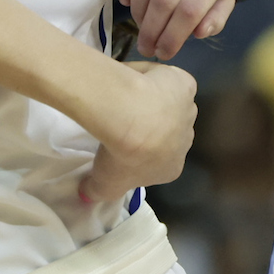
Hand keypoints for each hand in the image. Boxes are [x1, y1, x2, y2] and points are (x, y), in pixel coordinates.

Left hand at [81, 61, 197, 203]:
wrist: (133, 117)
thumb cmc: (122, 155)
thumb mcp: (104, 183)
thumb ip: (94, 190)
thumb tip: (85, 194)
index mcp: (172, 168)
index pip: (157, 163)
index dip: (140, 154)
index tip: (120, 145)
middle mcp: (186, 141)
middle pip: (167, 134)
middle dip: (150, 128)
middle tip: (123, 121)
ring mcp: (188, 111)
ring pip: (170, 107)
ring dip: (154, 103)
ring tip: (126, 97)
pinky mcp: (185, 85)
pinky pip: (170, 81)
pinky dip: (157, 78)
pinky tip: (138, 78)